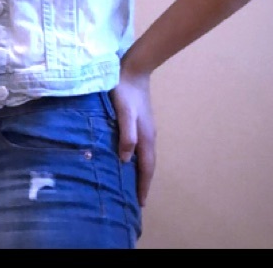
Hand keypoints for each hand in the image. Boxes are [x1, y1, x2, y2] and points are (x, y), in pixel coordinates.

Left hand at [109, 66, 155, 206]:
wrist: (132, 69)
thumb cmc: (125, 91)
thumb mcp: (123, 113)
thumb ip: (126, 135)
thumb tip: (125, 160)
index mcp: (146, 136)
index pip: (147, 167)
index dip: (143, 185)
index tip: (140, 204)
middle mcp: (149, 135)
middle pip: (148, 164)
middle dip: (143, 182)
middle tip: (136, 199)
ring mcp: (146, 127)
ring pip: (144, 155)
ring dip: (140, 171)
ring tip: (131, 183)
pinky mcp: (139, 121)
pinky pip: (140, 146)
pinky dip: (136, 158)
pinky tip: (127, 158)